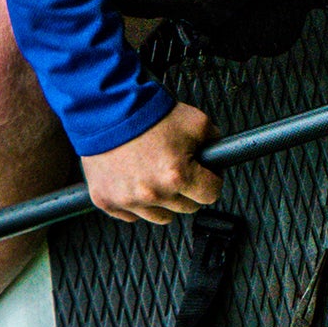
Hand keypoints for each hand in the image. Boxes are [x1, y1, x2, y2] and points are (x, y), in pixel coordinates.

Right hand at [83, 102, 219, 222]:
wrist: (108, 110)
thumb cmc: (147, 115)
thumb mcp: (196, 122)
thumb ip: (214, 142)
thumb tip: (220, 155)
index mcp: (177, 176)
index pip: (210, 194)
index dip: (211, 180)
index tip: (205, 174)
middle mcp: (152, 193)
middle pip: (187, 207)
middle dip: (187, 189)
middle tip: (178, 169)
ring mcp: (128, 200)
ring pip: (161, 216)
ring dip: (163, 200)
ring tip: (156, 175)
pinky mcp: (106, 201)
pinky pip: (132, 215)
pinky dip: (136, 202)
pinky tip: (136, 181)